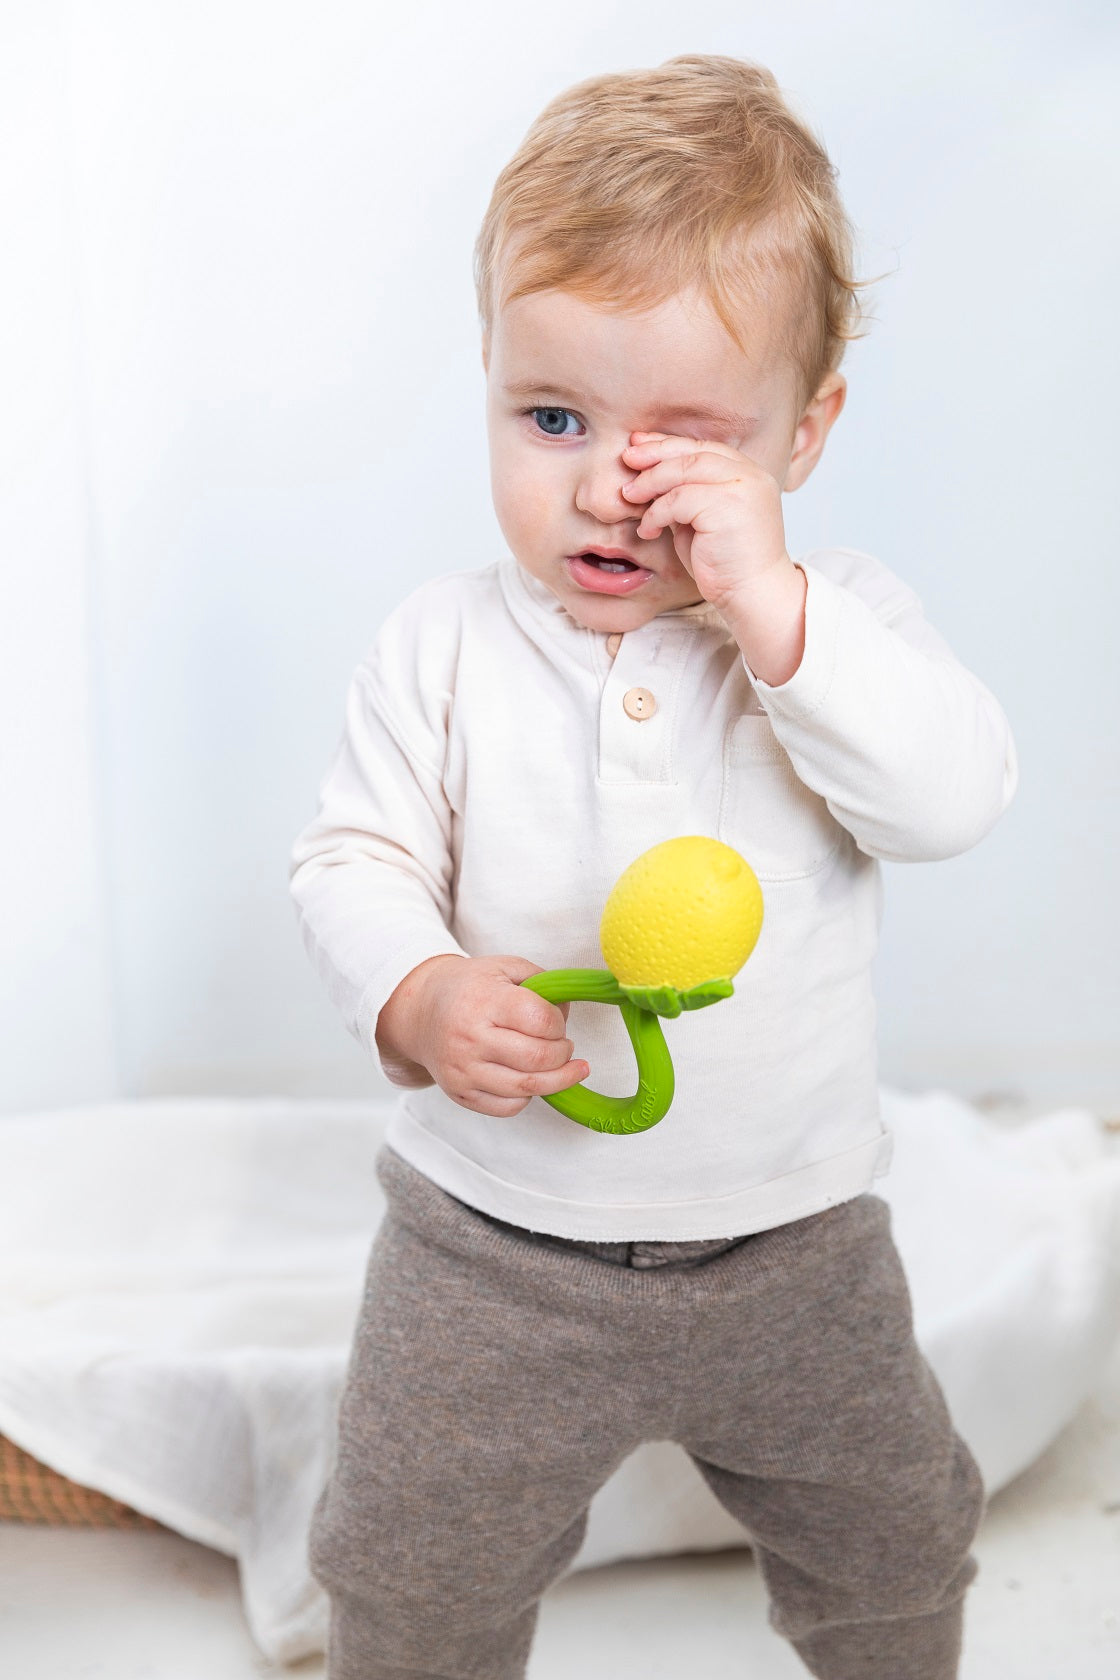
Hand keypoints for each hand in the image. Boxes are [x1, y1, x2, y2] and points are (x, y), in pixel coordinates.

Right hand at [376, 954, 589, 1117]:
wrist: (421, 1011)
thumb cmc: (469, 988)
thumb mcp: (505, 968)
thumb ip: (543, 982)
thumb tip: (567, 1013)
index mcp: (484, 1000)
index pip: (541, 1020)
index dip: (559, 1023)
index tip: (557, 1021)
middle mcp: (470, 1037)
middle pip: (539, 1058)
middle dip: (564, 1054)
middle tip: (565, 1046)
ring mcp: (464, 1069)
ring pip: (528, 1088)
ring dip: (557, 1079)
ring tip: (564, 1067)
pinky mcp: (461, 1093)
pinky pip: (508, 1107)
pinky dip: (528, 1096)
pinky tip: (529, 1080)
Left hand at [620, 430, 792, 613]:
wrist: (751, 595)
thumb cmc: (726, 564)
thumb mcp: (702, 520)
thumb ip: (685, 495)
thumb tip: (648, 476)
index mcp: (748, 474)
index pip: (704, 447)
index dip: (668, 444)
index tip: (639, 445)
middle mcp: (750, 476)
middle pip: (694, 452)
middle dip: (655, 453)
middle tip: (627, 459)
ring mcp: (742, 488)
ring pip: (684, 470)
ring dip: (650, 482)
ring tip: (629, 496)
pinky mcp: (728, 507)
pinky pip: (679, 499)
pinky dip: (656, 513)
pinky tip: (648, 530)